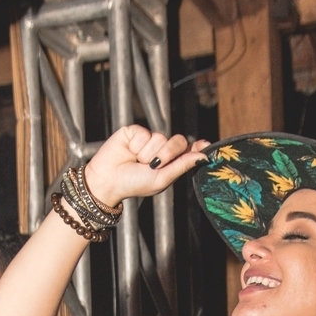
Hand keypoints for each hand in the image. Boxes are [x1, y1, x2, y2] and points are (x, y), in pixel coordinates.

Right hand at [84, 127, 210, 207]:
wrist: (109, 180)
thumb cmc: (134, 184)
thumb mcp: (162, 179)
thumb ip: (182, 166)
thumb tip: (203, 157)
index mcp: (170, 162)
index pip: (188, 150)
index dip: (196, 147)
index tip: (205, 145)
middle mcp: (161, 149)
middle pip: (178, 141)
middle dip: (168, 153)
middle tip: (153, 165)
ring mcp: (148, 139)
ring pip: (161, 137)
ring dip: (149, 153)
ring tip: (137, 161)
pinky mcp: (135, 131)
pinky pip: (145, 133)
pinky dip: (138, 145)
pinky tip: (129, 151)